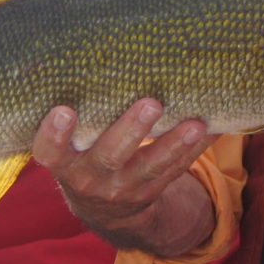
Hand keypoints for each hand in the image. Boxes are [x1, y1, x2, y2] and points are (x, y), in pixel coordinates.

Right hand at [33, 98, 215, 255]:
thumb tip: (95, 56)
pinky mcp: (150, 191)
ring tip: (195, 124)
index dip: (53, 134)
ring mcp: (122, 188)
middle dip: (131, 130)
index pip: (49, 152)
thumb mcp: (66, 146)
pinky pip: (175, 170)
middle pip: (109, 156)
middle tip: (151, 104)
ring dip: (174, 144)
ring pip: (149, 166)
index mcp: (63, 163)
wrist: (101, 208)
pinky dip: (195, 149)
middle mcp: (90, 178)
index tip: (64, 110)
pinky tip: (214, 128)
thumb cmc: (80, 154)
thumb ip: (77, 116)